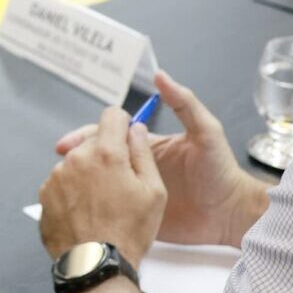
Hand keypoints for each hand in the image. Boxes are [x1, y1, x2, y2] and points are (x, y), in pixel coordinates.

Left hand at [38, 108, 165, 266]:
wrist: (96, 265)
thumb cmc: (128, 233)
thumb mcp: (153, 192)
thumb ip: (144, 153)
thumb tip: (137, 130)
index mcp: (106, 154)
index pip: (111, 116)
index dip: (123, 123)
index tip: (127, 136)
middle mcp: (76, 160)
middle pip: (93, 141)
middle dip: (107, 154)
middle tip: (120, 184)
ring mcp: (56, 177)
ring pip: (77, 163)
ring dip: (88, 175)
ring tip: (102, 205)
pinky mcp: (44, 195)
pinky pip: (62, 184)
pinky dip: (73, 193)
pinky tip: (86, 214)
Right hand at [55, 69, 265, 246]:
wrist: (232, 215)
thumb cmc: (221, 171)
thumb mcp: (206, 132)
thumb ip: (185, 104)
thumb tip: (161, 75)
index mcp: (149, 146)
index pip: (112, 136)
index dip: (89, 137)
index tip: (68, 143)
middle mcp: (139, 167)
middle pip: (101, 160)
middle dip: (77, 160)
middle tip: (60, 164)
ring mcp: (138, 192)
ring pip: (102, 184)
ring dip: (82, 182)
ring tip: (64, 185)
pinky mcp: (140, 216)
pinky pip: (113, 210)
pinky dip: (94, 208)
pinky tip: (79, 208)